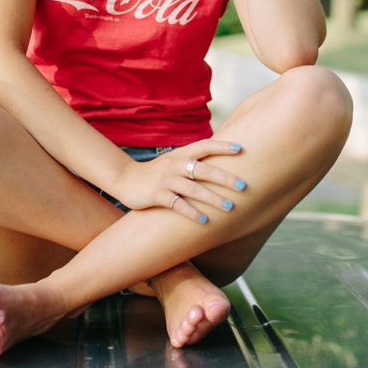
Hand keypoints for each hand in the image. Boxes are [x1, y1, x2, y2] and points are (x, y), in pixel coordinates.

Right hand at [112, 139, 246, 223]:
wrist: (125, 180)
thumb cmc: (156, 173)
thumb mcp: (173, 162)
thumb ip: (193, 162)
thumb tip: (223, 166)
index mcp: (180, 155)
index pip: (203, 146)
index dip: (222, 146)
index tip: (241, 149)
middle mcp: (174, 165)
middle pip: (203, 169)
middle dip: (224, 177)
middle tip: (243, 186)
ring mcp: (165, 180)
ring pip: (193, 188)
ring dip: (212, 198)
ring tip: (229, 207)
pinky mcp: (156, 195)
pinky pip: (177, 205)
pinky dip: (192, 213)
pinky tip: (205, 221)